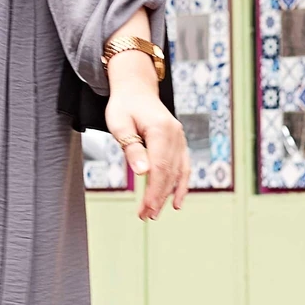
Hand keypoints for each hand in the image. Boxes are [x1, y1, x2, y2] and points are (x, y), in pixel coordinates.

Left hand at [105, 56, 189, 220]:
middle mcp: (175, 135)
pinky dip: (181, 184)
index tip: (146, 208)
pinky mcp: (179, 142)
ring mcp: (180, 138)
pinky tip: (176, 201)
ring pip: (177, 172)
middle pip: (169, 173)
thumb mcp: (120, 125)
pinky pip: (184, 166)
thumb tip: (143, 173)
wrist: (136, 89)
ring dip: (167, 195)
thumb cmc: (124, 106)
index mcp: (161, 130)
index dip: (154, 191)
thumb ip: (132, 148)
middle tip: (147, 216)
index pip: (160, 168)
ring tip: (155, 213)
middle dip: (158, 197)